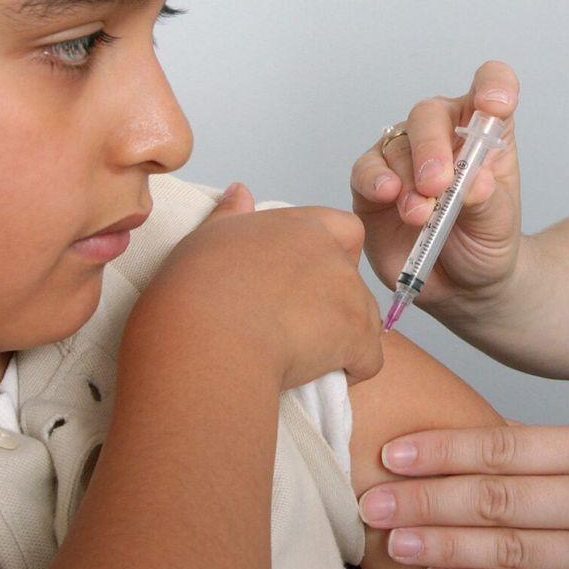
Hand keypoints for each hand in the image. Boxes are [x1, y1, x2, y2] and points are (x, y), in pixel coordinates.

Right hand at [127, 183, 384, 389]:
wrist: (210, 333)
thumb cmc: (199, 288)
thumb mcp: (208, 238)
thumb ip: (231, 214)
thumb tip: (240, 191)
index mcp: (299, 228)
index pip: (344, 229)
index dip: (335, 253)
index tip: (305, 279)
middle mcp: (331, 255)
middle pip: (353, 280)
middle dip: (336, 303)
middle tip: (294, 326)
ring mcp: (349, 295)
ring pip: (366, 319)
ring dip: (344, 338)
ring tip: (301, 357)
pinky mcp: (356, 337)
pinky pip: (369, 359)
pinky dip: (351, 371)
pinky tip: (320, 378)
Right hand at [350, 61, 522, 311]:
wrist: (460, 287)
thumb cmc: (486, 242)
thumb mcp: (499, 225)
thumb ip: (487, 201)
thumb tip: (473, 183)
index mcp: (482, 131)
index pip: (491, 85)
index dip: (494, 85)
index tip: (495, 106)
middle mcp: (441, 135)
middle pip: (429, 114)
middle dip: (431, 147)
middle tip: (438, 185)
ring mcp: (404, 157)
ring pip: (396, 144)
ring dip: (407, 178)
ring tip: (421, 215)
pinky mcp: (373, 184)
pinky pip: (366, 169)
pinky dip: (375, 179)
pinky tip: (389, 195)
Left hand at [354, 423, 568, 568]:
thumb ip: (542, 456)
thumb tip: (452, 457)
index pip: (504, 446)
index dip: (441, 452)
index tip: (393, 453)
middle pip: (495, 500)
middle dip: (425, 501)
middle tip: (371, 497)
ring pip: (505, 552)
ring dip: (439, 547)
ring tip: (391, 538)